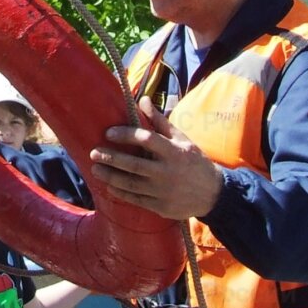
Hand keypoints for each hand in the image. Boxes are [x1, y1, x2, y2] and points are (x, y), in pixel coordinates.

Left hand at [89, 97, 222, 219]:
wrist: (214, 194)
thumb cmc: (195, 161)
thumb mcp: (182, 139)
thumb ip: (160, 122)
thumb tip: (141, 100)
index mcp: (174, 152)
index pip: (147, 140)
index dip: (126, 135)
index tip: (109, 133)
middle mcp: (168, 172)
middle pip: (134, 165)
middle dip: (112, 158)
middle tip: (94, 152)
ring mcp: (163, 192)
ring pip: (131, 184)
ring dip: (111, 176)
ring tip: (96, 168)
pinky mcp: (161, 207)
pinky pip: (136, 200)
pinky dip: (121, 193)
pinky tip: (110, 186)